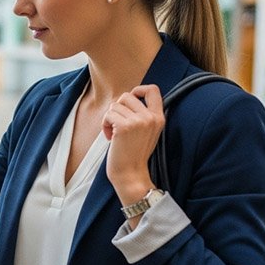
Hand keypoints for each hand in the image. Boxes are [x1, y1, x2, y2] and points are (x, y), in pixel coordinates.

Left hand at [102, 84, 163, 204]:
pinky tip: (110, 137)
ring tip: (114, 133)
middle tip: (118, 125)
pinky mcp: (125, 126)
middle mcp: (151, 117)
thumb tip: (130, 96)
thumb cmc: (134, 154)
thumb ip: (143, 114)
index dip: (139, 90)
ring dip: (110, 118)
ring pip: (115, 105)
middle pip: (127, 95)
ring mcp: (139, 121)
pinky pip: (108, 114)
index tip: (131, 101)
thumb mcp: (147, 132)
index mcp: (159, 118)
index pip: (153, 89)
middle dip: (118, 108)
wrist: (131, 175)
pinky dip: (105, 125)